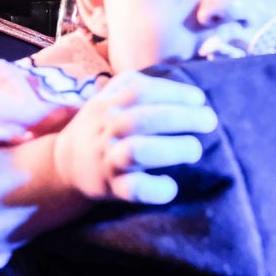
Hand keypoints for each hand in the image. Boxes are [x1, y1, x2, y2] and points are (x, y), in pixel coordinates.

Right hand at [53, 70, 217, 204]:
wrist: (66, 164)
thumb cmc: (103, 127)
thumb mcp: (109, 99)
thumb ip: (137, 87)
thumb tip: (187, 91)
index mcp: (108, 103)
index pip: (140, 89)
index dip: (173, 92)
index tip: (198, 99)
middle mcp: (105, 128)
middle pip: (142, 119)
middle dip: (182, 117)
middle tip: (209, 121)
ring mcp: (107, 158)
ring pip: (137, 151)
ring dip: (172, 149)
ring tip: (194, 150)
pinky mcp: (111, 186)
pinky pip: (134, 189)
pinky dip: (156, 189)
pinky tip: (171, 187)